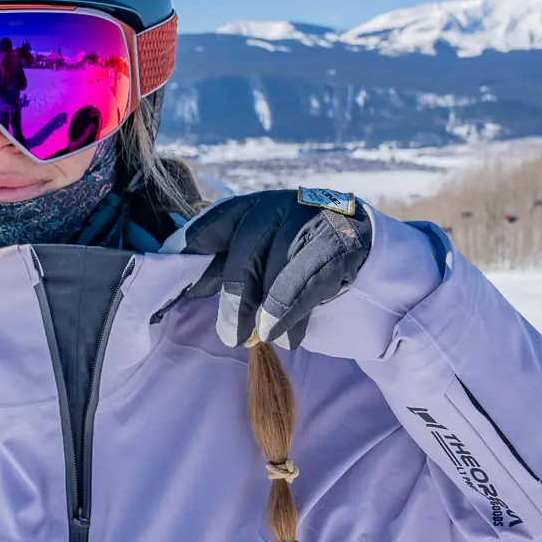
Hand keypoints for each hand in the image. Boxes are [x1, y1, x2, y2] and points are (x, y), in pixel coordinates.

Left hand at [175, 188, 372, 348]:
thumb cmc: (299, 257)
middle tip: (229, 335)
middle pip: (246, 251)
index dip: (190, 249)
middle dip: (234, 298)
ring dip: (264, 311)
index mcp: (253, 206)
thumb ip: (228, 265)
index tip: (175, 278)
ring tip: (260, 337)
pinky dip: (290, 312)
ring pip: (277, 266)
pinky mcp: (342, 240)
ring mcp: (314, 218)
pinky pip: (307, 280)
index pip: (214, 223)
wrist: (366, 247)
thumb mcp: (262, 254)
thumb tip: (191, 287)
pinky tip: (285, 336)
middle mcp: (281, 204)